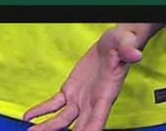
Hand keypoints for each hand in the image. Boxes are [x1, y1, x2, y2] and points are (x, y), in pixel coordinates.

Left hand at [22, 25, 142, 130]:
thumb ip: (129, 51)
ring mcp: (81, 99)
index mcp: (106, 95)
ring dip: (47, 127)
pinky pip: (54, 104)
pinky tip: (29, 116)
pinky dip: (42, 111)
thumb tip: (136, 54)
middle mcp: (93, 102)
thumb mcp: (126, 44)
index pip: (98, 119)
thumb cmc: (122, 45)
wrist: (113, 43)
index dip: (90, 130)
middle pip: (78, 127)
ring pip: (62, 120)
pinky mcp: (70, 91)